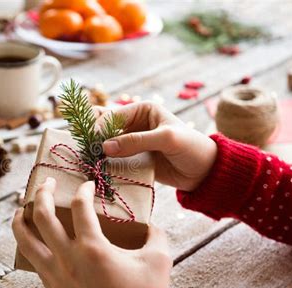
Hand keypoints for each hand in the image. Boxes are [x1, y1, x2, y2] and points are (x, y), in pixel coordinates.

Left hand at [12, 178, 171, 287]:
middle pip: (43, 216)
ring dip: (20, 220)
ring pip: (25, 240)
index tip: (88, 186)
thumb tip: (150, 224)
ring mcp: (56, 274)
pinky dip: (27, 245)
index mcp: (93, 248)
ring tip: (21, 209)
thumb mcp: (158, 261)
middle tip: (47, 183)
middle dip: (42, 193)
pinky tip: (31, 239)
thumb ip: (155, 235)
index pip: (80, 207)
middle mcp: (68, 258)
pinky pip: (32, 261)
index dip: (84, 190)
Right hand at [96, 102, 217, 190]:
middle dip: (95, 137)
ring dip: (97, 151)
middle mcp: (134, 124)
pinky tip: (97, 169)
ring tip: (88, 160)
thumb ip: (136, 141)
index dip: (101, 127)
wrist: (205, 172)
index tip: (94, 142)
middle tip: (85, 149)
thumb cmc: (191, 148)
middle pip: (106, 128)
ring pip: (107, 144)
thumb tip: (105, 147)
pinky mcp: (133, 159)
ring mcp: (132, 142)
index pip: (114, 115)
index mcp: (143, 110)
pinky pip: (114, 159)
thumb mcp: (166, 139)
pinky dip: (105, 163)